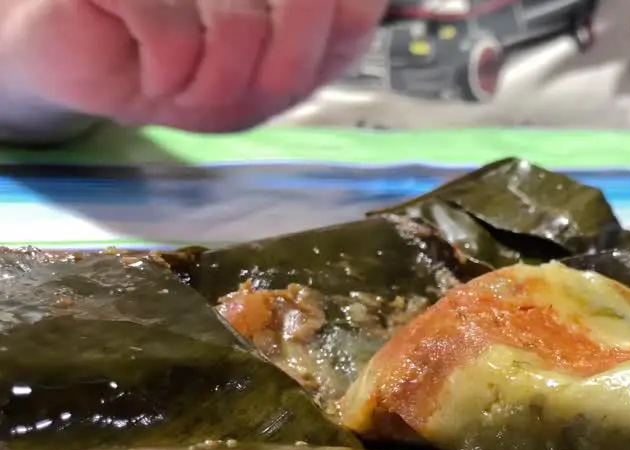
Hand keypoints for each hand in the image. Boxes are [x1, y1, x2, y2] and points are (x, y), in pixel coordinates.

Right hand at [0, 0, 387, 132]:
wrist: (96, 74)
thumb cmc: (190, 69)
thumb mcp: (273, 77)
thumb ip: (329, 41)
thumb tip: (362, 3)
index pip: (347, 2)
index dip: (332, 35)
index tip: (293, 69)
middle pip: (304, 4)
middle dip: (280, 71)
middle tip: (240, 89)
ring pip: (239, 23)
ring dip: (215, 84)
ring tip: (186, 85)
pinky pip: (173, 30)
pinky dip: (168, 76)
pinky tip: (153, 74)